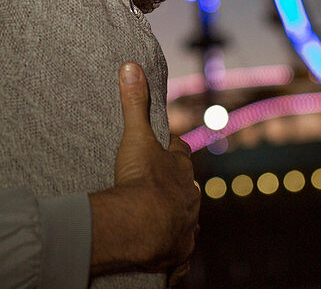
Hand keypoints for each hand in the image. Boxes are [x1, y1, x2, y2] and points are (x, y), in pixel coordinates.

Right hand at [89, 62, 199, 276]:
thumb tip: (130, 65)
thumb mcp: (136, 136)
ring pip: (186, 220)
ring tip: (158, 219)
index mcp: (181, 170)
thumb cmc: (141, 180)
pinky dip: (171, 253)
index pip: (180, 153)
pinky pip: (177, 255)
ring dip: (175, 219)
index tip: (163, 146)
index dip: (172, 149)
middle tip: (156, 186)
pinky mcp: (177, 254)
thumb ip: (134, 102)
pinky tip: (164, 254)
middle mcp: (189, 199)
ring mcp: (185, 227)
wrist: (143, 227)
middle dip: (174, 186)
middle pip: (185, 188)